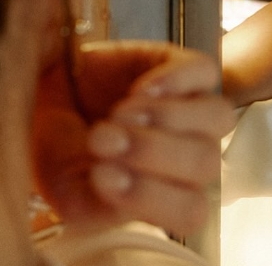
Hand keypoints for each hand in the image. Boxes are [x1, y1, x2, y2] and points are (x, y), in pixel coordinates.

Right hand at [33, 41, 234, 235]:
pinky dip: (175, 80)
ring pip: (217, 117)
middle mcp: (190, 153)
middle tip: (104, 140)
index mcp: (168, 194)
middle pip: (205, 162)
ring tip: (120, 114)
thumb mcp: (66, 188)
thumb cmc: (64, 147)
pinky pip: (205, 71)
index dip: (152, 198)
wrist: (50, 95)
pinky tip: (138, 88)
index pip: (191, 210)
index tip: (102, 177)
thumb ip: (91, 204)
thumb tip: (112, 175)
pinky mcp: (186, 66)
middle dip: (151, 153)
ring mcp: (194, 107)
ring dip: (167, 118)